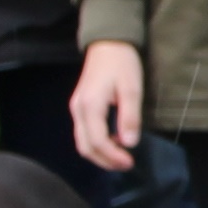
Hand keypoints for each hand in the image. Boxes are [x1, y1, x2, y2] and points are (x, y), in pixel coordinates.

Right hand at [70, 40, 146, 172]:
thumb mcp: (131, 89)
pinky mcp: (79, 107)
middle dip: (105, 161)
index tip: (130, 162)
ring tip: (121, 157)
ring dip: (100, 155)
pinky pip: (83, 133)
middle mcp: (78, 110)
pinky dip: (96, 144)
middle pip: (86, 147)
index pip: (97, 142)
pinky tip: (113, 142)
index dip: (113, 157)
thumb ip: (129, 116)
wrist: (108, 43)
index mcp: (90, 106)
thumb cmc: (122, 63)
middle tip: (127, 164)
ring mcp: (76, 109)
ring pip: (82, 142)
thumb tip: (129, 143)